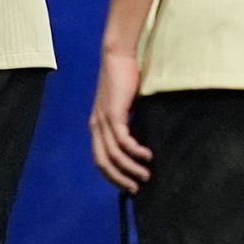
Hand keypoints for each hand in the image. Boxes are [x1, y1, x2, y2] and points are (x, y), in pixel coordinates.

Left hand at [88, 50, 152, 192]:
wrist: (118, 56)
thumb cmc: (124, 79)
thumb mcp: (125, 107)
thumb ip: (128, 123)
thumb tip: (141, 142)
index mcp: (97, 126)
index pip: (100, 160)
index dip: (112, 176)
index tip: (128, 186)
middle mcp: (96, 126)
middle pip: (103, 163)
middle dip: (119, 179)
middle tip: (137, 188)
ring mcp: (103, 120)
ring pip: (114, 155)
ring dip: (131, 168)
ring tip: (147, 175)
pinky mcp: (113, 114)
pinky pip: (123, 140)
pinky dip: (135, 152)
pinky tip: (147, 155)